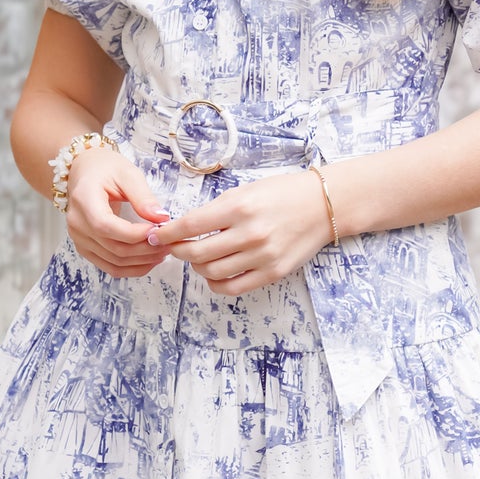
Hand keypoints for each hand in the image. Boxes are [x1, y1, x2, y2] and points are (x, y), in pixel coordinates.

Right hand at [65, 145, 170, 278]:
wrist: (84, 172)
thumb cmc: (105, 169)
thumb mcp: (127, 174)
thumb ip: (143, 197)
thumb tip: (161, 218)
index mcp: (83, 200)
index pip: (106, 226)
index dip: (134, 233)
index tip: (158, 230)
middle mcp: (77, 224)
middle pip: (113, 248)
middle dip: (145, 249)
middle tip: (169, 242)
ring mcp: (79, 239)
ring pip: (113, 262)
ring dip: (142, 261)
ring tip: (163, 251)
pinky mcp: (86, 248)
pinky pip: (110, 267)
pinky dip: (132, 268)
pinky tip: (149, 260)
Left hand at [149, 171, 332, 294]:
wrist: (323, 206)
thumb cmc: (282, 193)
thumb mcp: (246, 190)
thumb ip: (217, 209)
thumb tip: (184, 227)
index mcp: (240, 207)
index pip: (191, 225)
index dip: (167, 233)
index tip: (157, 236)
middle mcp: (250, 233)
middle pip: (196, 253)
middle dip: (178, 251)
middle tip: (173, 248)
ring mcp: (262, 256)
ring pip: (212, 272)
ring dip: (196, 267)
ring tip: (197, 258)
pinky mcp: (272, 272)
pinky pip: (233, 288)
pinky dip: (216, 284)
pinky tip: (213, 274)